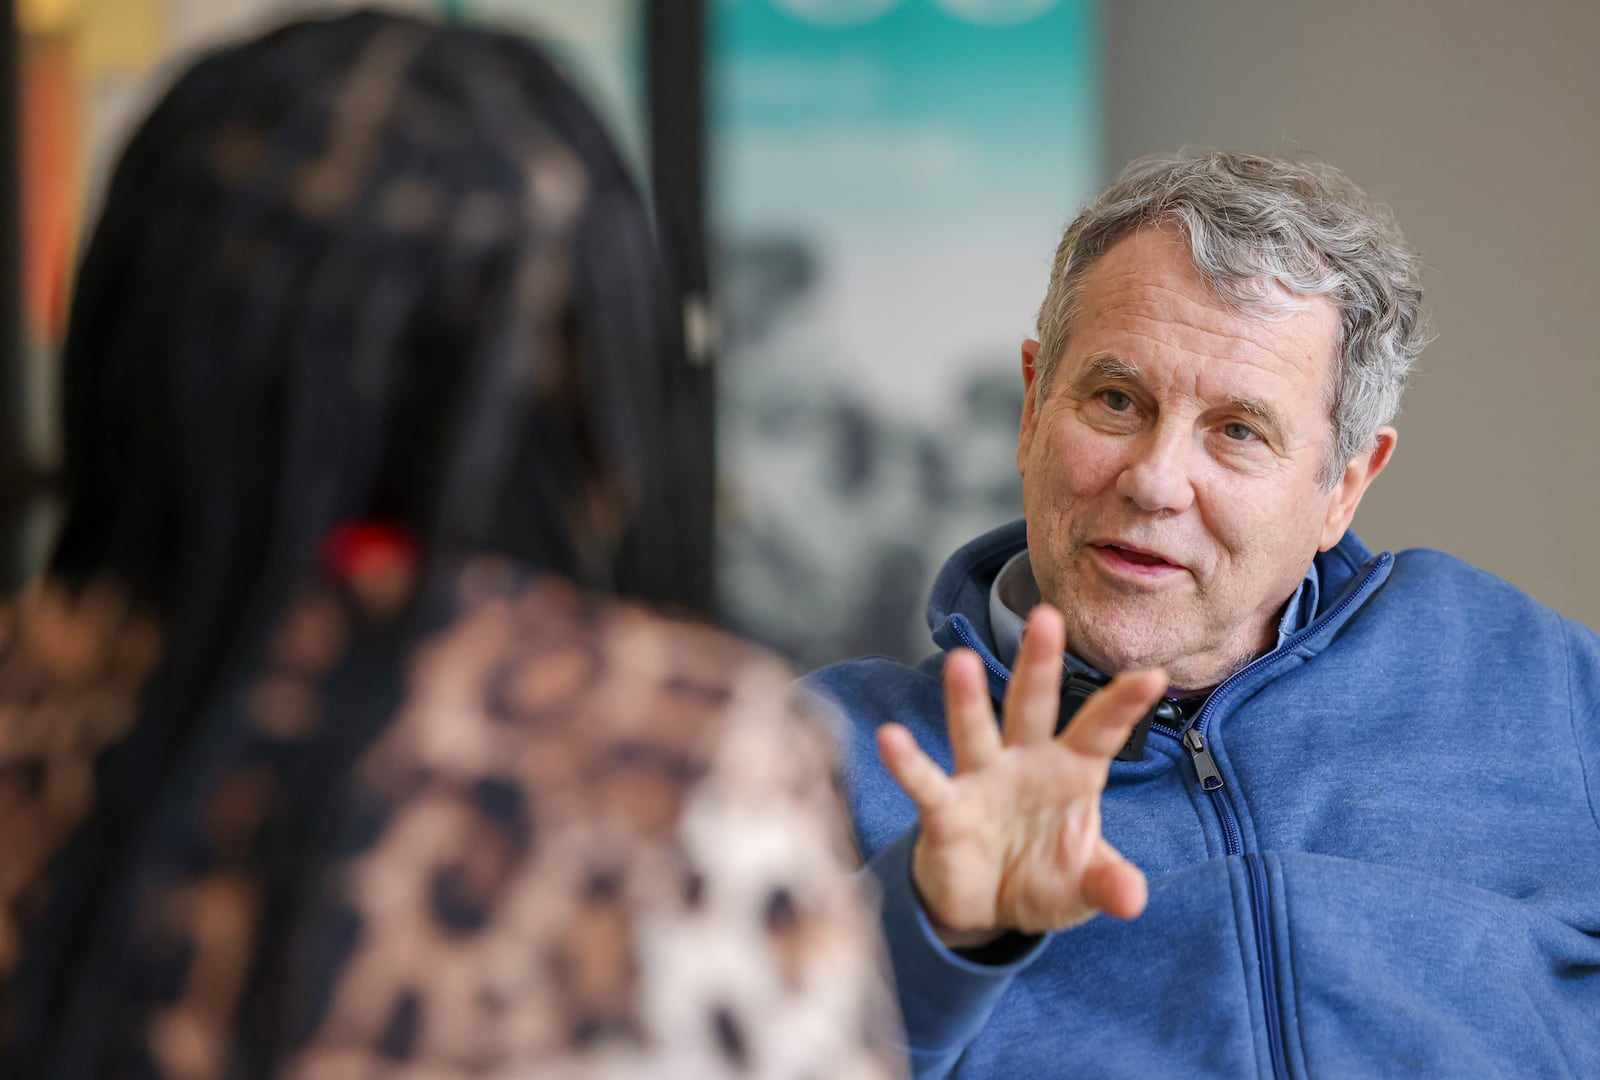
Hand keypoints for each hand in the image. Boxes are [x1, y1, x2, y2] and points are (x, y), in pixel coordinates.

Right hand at [876, 604, 1165, 946]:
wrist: (986, 907)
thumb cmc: (1042, 877)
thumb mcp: (1083, 886)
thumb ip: (1108, 884)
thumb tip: (1133, 900)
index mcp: (1071, 772)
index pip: (1100, 731)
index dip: (1124, 706)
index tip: (1155, 676)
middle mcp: (1025, 763)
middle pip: (1032, 707)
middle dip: (1038, 665)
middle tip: (1046, 617)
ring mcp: (982, 780)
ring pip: (975, 730)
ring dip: (967, 699)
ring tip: (959, 661)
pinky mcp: (945, 809)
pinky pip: (926, 782)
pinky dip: (907, 762)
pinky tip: (890, 737)